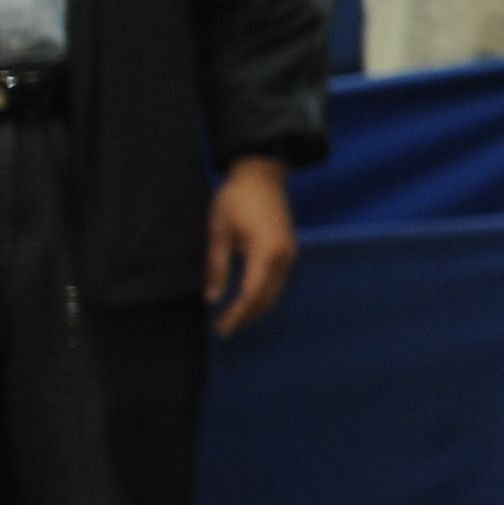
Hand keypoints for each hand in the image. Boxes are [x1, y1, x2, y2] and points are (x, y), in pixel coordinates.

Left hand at [206, 157, 297, 336]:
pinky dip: (264, 296)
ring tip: (235, 320)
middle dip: (247, 317)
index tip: (221, 328)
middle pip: (268, 298)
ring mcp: (290, 254)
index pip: (252, 294)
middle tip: (225, 330)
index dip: (237, 314)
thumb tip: (212, 297)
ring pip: (276, 293)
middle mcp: (285, 257)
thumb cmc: (237, 199)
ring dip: (257, 309)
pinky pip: (279, 283)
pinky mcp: (289, 251)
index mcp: (267, 252)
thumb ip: (217, 266)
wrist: (263, 174)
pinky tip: (249, 301)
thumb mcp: (219, 231)